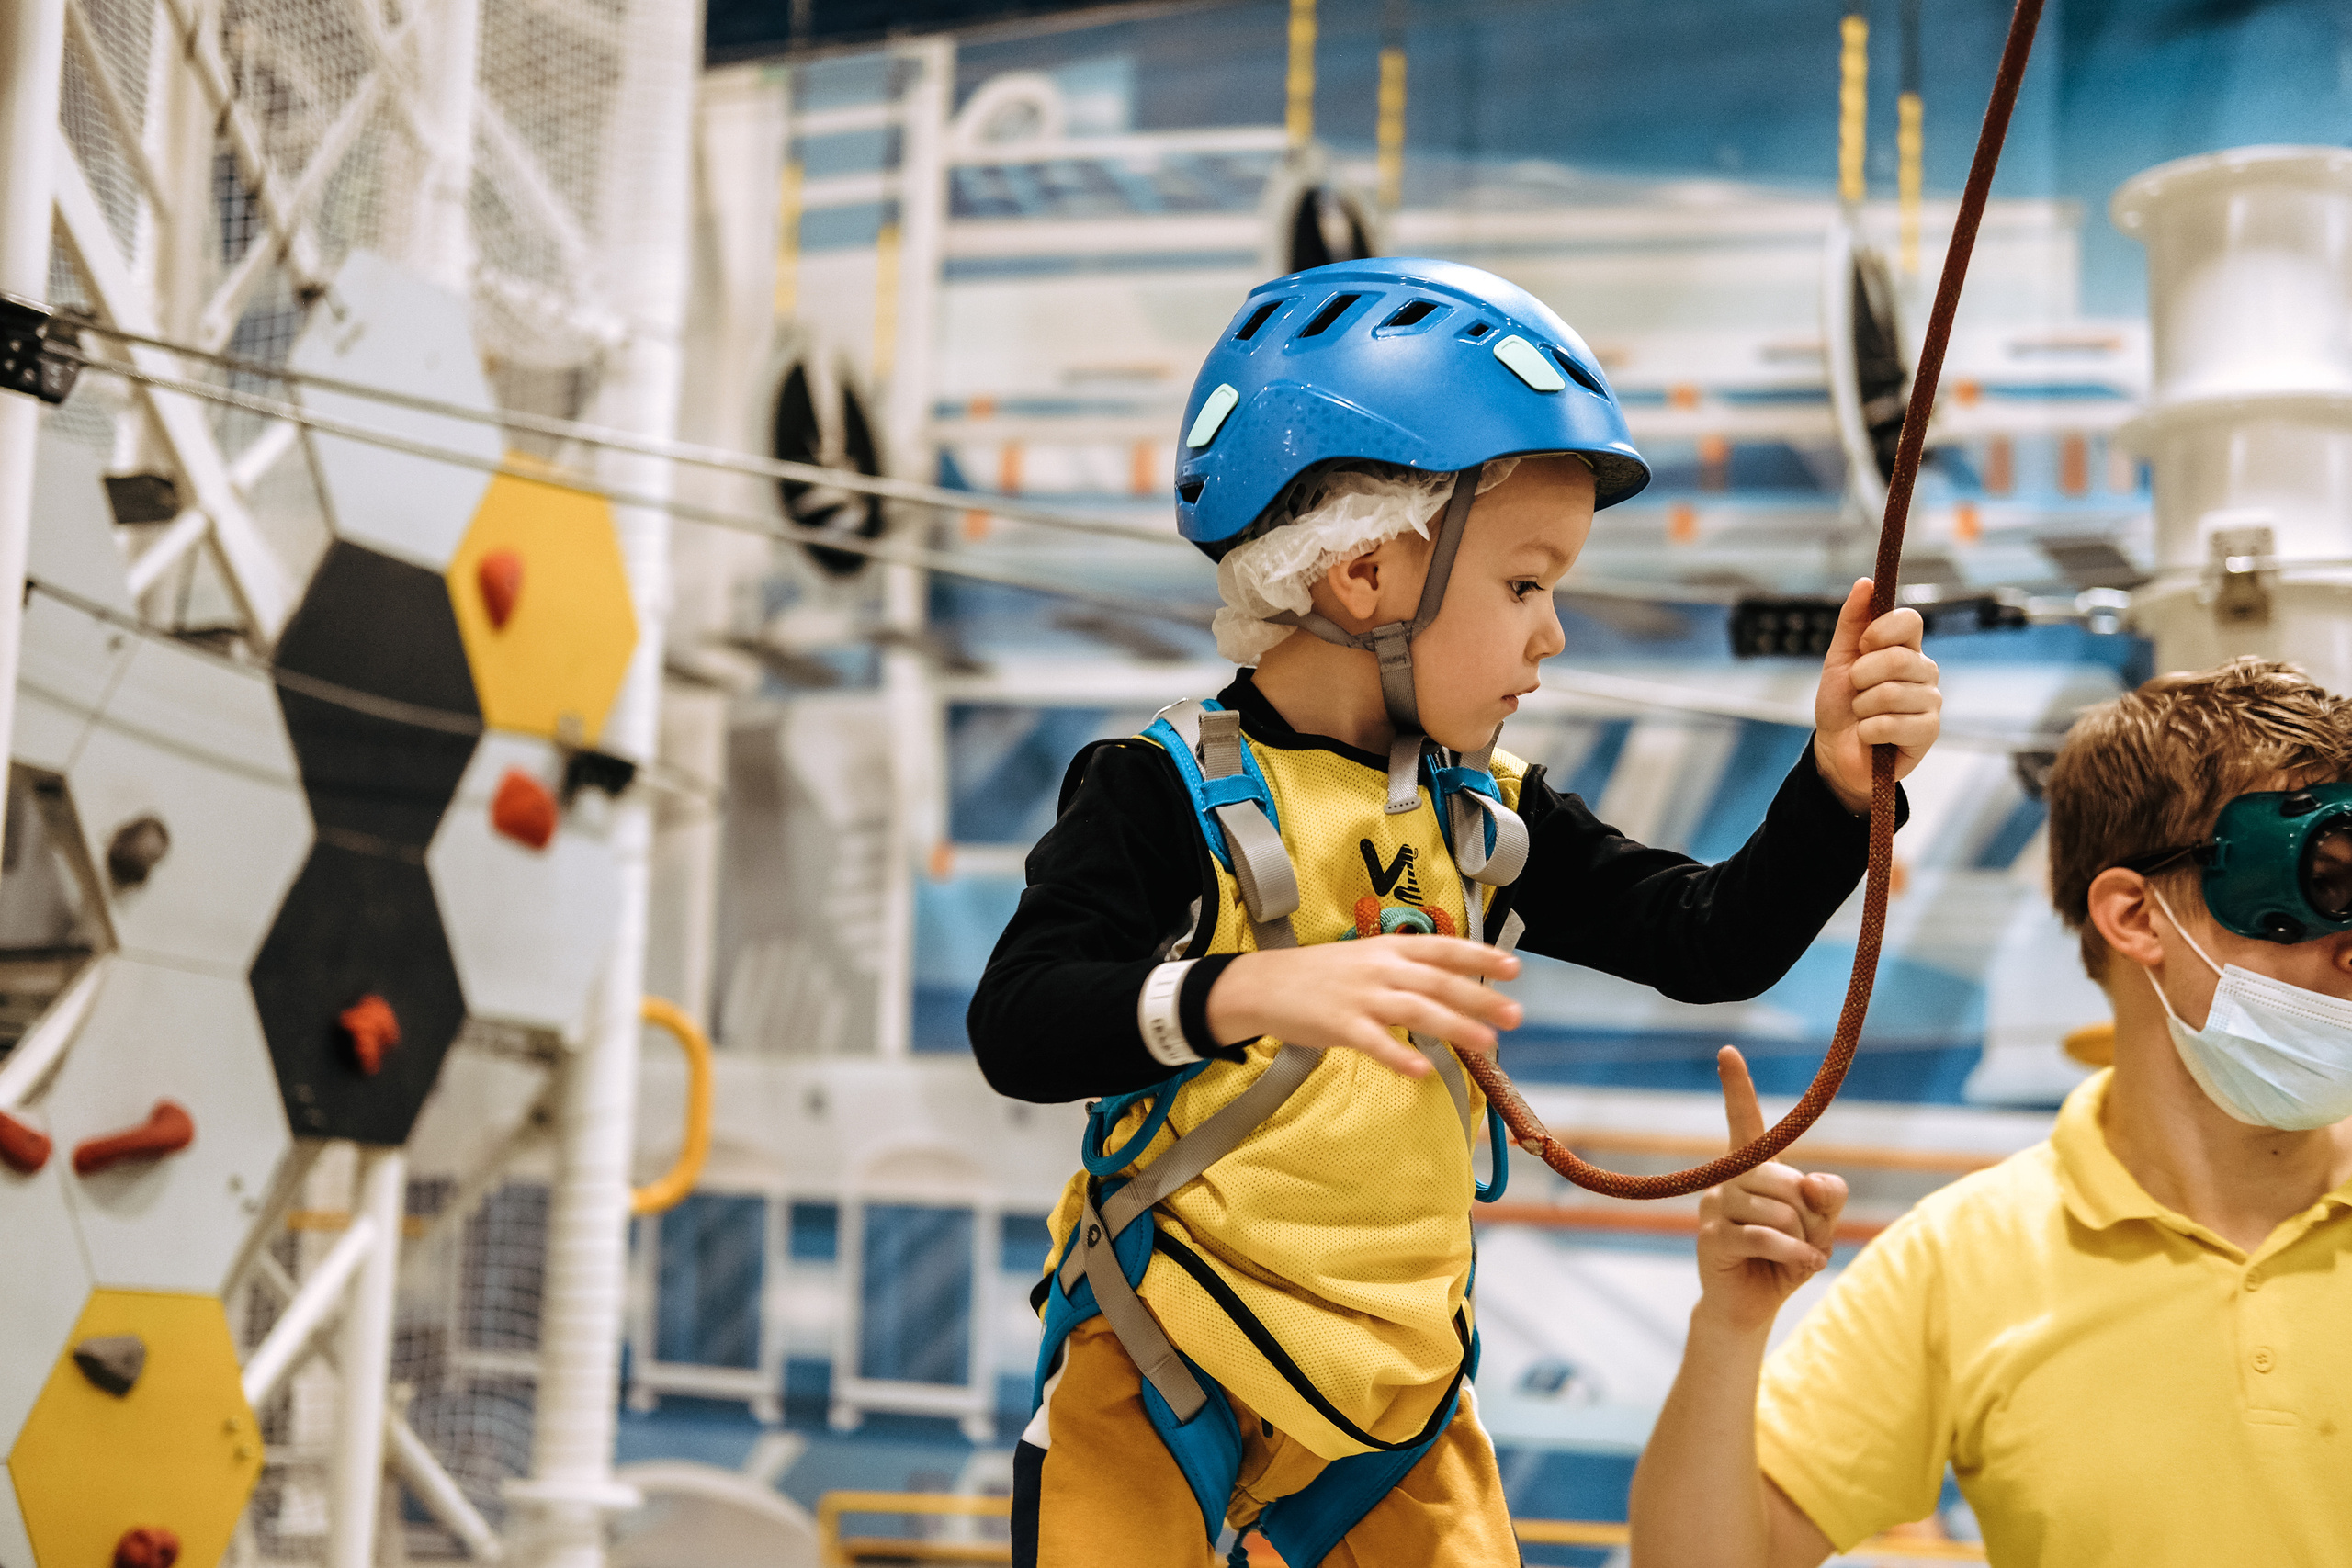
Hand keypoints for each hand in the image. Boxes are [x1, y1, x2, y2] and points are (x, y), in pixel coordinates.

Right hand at [1204, 935, 1522, 1078]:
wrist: (1264, 984)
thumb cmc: (1320, 974)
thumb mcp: (1366, 958)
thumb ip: (1405, 969)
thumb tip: (1449, 984)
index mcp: (1389, 948)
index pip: (1444, 949)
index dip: (1480, 957)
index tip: (1514, 969)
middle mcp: (1380, 968)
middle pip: (1439, 982)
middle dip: (1480, 998)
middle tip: (1515, 1014)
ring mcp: (1361, 997)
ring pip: (1417, 1011)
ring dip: (1455, 1026)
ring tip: (1487, 1042)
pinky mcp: (1340, 1025)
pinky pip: (1375, 1043)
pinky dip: (1399, 1057)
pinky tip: (1422, 1070)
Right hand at [1694, 1047, 1846, 1335]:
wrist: (1752, 1307)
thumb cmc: (1786, 1259)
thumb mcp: (1819, 1227)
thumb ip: (1827, 1198)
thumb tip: (1813, 1183)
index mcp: (1751, 1168)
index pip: (1744, 1121)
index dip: (1737, 1086)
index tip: (1728, 1051)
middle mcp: (1727, 1179)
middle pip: (1788, 1181)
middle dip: (1810, 1217)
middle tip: (1805, 1241)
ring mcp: (1715, 1208)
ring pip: (1779, 1210)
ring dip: (1803, 1240)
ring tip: (1796, 1257)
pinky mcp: (1713, 1238)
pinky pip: (1765, 1236)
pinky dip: (1793, 1254)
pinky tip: (1801, 1266)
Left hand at [1811, 577, 1940, 812]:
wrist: (1836, 750)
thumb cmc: (1841, 704)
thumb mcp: (1839, 658)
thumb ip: (1852, 621)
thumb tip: (1866, 582)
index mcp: (1906, 649)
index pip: (1910, 620)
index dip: (1881, 631)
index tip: (1863, 646)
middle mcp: (1925, 671)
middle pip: (1897, 658)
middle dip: (1861, 677)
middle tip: (1857, 691)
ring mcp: (1931, 701)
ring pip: (1891, 693)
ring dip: (1862, 707)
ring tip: (1863, 715)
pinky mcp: (1929, 732)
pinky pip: (1891, 724)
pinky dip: (1868, 731)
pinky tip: (1870, 735)